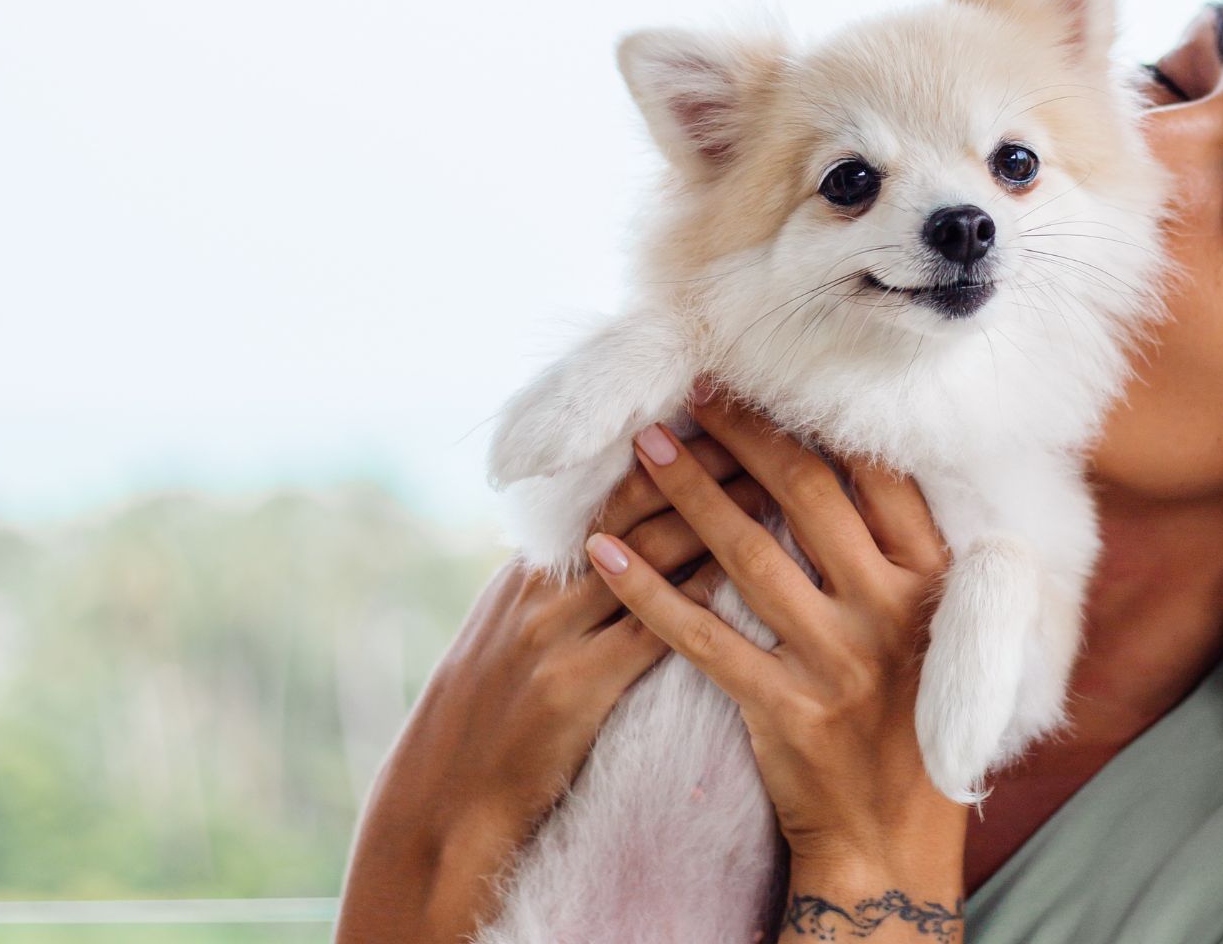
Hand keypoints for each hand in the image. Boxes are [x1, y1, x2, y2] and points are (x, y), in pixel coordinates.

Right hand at [334, 437, 767, 943]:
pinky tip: (740, 575)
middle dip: (707, 465)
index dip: (672, 451)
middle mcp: (539, 588)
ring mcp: (552, 635)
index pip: (608, 491)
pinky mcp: (572, 689)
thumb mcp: (513, 634)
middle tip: (772, 432)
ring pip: (646, 558)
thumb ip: (564, 586)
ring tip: (778, 487)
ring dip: (717, 518)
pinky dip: (694, 597)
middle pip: (634, 508)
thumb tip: (621, 542)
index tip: (728, 419)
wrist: (444, 803)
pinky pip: (646, 633)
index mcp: (528, 569)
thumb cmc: (491, 719)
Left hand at [585, 393, 969, 939]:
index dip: (817, 422)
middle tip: (696, 393)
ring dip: (689, 493)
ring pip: (749, 555)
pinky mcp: (783, 707)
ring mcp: (837, 660)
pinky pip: (702, 637)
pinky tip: (605, 554)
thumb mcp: (938, 628)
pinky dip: (648, 591)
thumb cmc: (915, 721)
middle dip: (745, 436)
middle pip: (808, 496)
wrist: (893, 838)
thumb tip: (858, 461)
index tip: (768, 382)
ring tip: (646, 447)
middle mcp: (891, 609)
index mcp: (935, 580)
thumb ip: (907, 554)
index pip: (877, 475)